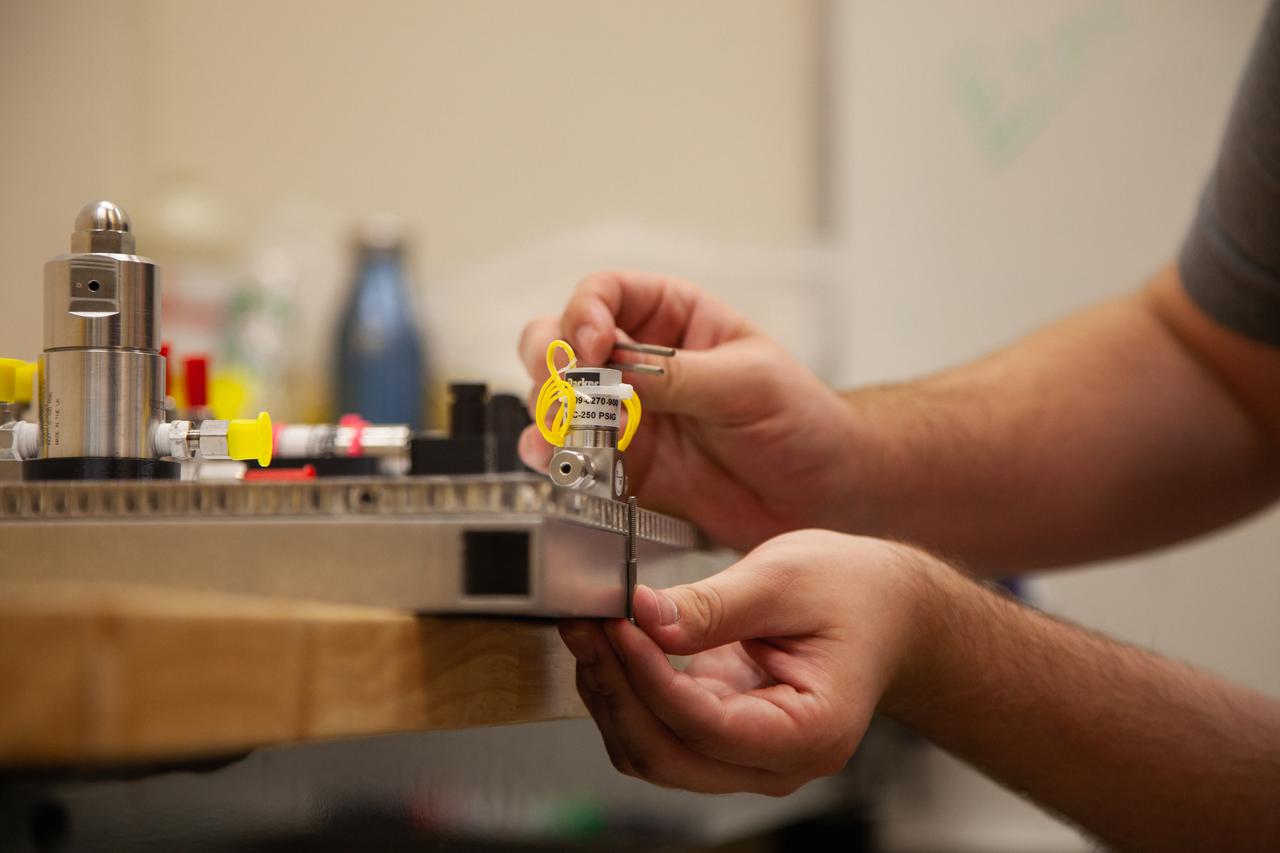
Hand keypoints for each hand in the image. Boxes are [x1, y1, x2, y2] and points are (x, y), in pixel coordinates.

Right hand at [518, 271, 856, 550]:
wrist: (825, 494)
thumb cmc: (801, 420)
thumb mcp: (747, 383)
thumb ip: (677, 376)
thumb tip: (610, 371)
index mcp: (673, 318)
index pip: (606, 294)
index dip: (585, 312)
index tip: (592, 346)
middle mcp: (638, 361)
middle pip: (560, 340)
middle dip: (551, 362)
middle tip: (565, 393)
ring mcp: (626, 415)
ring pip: (555, 399)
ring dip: (547, 415)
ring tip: (560, 438)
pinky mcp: (624, 466)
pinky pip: (572, 457)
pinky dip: (555, 461)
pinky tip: (560, 466)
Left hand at [558, 529, 942, 794]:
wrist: (887, 611)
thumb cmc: (855, 594)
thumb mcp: (789, 580)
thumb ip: (716, 605)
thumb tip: (646, 616)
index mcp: (812, 732)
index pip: (708, 726)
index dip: (650, 677)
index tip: (618, 624)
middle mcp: (777, 762)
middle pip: (668, 757)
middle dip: (617, 691)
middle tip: (586, 625)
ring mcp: (746, 756)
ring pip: (653, 753)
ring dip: (612, 696)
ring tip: (591, 630)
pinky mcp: (720, 735)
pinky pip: (658, 732)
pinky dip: (627, 693)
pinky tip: (612, 646)